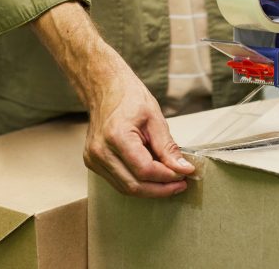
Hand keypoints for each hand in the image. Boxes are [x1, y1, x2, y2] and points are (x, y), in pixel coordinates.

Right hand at [30, 1, 194, 197]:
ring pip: (126, 188)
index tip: (185, 175)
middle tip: (181, 184)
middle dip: (161, 189)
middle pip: (134, 185)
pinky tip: (154, 176)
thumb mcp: (156, 119)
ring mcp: (93, 159)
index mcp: (116, 136)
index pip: (145, 170)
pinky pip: (118, 182)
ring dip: (151, 190)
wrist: (104, 89)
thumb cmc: (130, 99)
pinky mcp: (92, 163)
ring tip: (171, 182)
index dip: (168, 177)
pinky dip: (138, 183)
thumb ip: (168, 147)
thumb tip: (184, 169)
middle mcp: (100, 151)